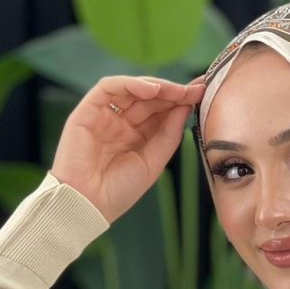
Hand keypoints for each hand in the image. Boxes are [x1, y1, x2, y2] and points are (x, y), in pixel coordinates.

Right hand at [50, 74, 206, 223]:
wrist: (89, 204)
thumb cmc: (119, 192)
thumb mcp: (153, 163)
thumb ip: (169, 135)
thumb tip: (185, 107)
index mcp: (137, 138)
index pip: (161, 112)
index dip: (180, 102)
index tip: (202, 95)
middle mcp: (122, 124)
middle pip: (150, 99)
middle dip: (174, 92)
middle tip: (196, 89)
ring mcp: (105, 116)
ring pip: (132, 89)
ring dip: (157, 86)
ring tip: (177, 91)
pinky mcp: (88, 110)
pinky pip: (109, 87)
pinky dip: (130, 84)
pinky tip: (152, 89)